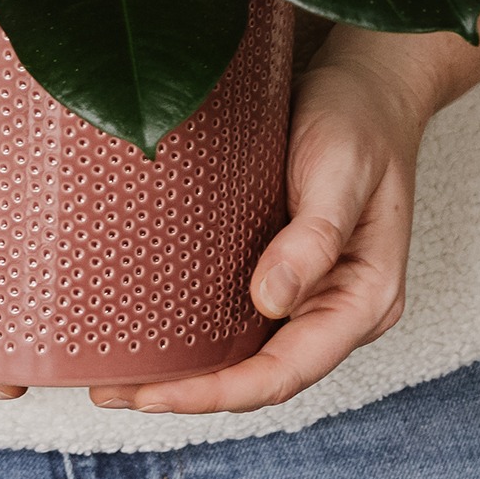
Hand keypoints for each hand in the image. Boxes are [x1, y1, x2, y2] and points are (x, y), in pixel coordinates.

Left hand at [91, 29, 438, 415]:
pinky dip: (195, 332)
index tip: (155, 395)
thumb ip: (313, 238)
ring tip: (116, 377)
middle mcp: (336, 308)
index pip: (286, 372)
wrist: (368, 83)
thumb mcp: (342, 172)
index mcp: (364, 300)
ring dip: (187, 372)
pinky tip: (150, 329)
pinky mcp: (283, 268)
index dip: (218, 393)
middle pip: (260, 376)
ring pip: (245, 353)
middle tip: (110, 392)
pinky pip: (238, 317)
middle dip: (190, 393)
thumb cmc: (361, 121)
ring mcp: (310, 293)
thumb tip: (270, 301)